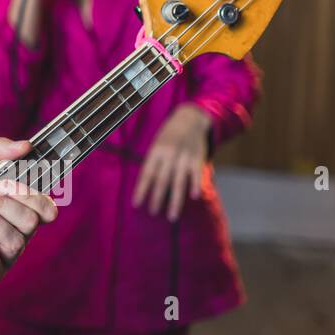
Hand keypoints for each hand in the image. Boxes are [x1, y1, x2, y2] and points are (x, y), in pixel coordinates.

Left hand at [132, 103, 212, 220]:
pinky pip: (196, 174)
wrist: (189, 119)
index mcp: (155, 151)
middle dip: (156, 198)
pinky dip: (195, 185)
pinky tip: (193, 196)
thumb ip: (153, 162)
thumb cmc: (169, 136)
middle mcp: (169, 155)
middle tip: (152, 213)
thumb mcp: (156, 144)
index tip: (137, 204)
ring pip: (178, 182)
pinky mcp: (197, 158)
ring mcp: (184, 157)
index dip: (141, 189)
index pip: (147, 174)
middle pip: (161, 180)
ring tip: (171, 216)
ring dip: (175, 200)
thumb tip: (147, 185)